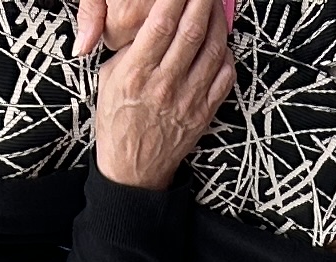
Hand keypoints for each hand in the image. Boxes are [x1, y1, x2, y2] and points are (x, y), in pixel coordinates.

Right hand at [91, 0, 234, 188]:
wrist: (133, 170)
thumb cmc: (118, 121)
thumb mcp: (109, 79)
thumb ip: (131, 50)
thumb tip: (152, 22)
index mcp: (136, 73)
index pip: (160, 25)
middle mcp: (164, 85)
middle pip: (191, 32)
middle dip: (201, 1)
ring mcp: (188, 100)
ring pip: (213, 51)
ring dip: (218, 23)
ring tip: (214, 6)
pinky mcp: (204, 114)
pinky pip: (224, 77)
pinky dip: (226, 54)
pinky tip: (221, 42)